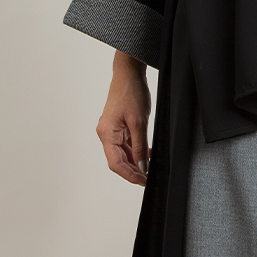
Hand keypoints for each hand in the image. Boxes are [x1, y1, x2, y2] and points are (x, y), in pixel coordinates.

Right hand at [96, 51, 150, 185]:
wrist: (128, 74)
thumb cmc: (131, 93)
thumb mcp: (139, 122)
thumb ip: (140, 147)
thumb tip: (142, 166)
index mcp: (107, 134)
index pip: (115, 163)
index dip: (129, 175)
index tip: (143, 181)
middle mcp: (106, 134)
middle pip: (118, 160)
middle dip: (133, 170)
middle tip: (149, 177)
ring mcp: (111, 131)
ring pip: (122, 154)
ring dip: (135, 162)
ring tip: (150, 168)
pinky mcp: (118, 127)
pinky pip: (126, 144)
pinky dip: (136, 151)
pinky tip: (147, 154)